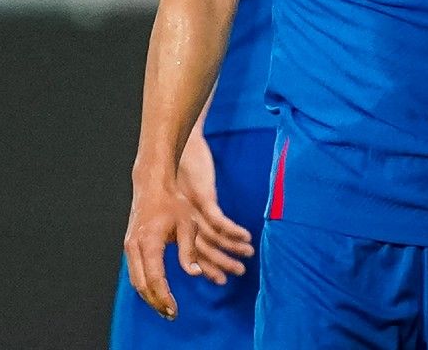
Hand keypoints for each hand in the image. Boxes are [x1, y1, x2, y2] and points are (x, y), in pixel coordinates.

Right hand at [123, 173, 200, 321]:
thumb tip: (194, 274)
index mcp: (149, 242)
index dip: (165, 297)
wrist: (152, 186)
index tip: (175, 310)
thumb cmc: (174, 203)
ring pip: (136, 281)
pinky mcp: (130, 246)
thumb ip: (189, 251)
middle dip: (155, 302)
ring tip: (164, 308)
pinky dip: (145, 285)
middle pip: (142, 284)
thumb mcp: (188, 225)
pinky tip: (157, 292)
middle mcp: (135, 247)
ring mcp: (129, 247)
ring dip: (149, 296)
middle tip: (171, 314)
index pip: (155, 278)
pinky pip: (135, 272)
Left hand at [177, 130, 253, 282]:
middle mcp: (187, 222)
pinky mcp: (203, 198)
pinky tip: (246, 236)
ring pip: (213, 238)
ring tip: (249, 254)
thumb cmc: (184, 170)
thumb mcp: (190, 194)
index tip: (221, 280)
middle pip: (204, 249)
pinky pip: (219, 220)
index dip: (208, 267)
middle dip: (221, 264)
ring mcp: (194, 211)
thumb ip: (199, 214)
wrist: (178, 148)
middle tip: (238, 273)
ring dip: (231, 248)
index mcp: (183, 224)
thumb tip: (210, 231)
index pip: (195, 252)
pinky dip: (233, 231)